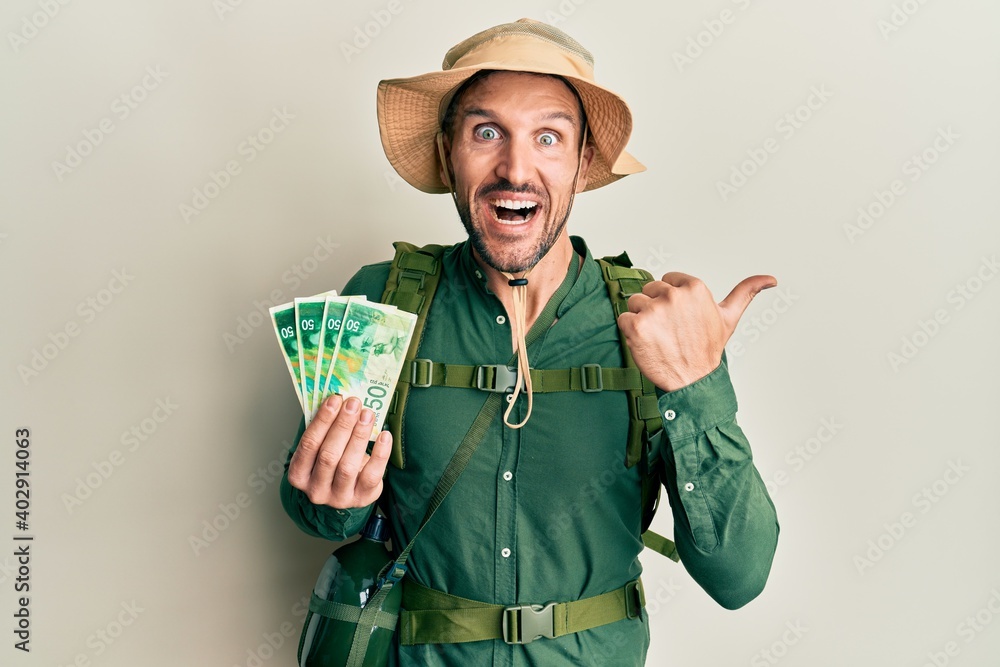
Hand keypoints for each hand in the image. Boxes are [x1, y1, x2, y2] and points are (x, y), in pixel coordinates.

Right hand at [286, 395, 391, 509]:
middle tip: (353, 403)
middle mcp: (316, 490)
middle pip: (328, 456)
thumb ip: (326, 429)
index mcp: (299, 475)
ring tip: (367, 414)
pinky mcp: (362, 499)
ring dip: (359, 436)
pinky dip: (379, 454)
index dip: (322, 421)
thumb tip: (339, 400)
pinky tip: (384, 435)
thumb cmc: (333, 462)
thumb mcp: (323, 448)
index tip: (335, 399)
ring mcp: (338, 498)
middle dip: (342, 426)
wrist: (348, 489)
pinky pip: (371, 476)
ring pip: (348, 466)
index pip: (308, 445)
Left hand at [617, 272, 776, 391]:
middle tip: (670, 331)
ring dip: (641, 320)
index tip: (680, 318)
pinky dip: (629, 331)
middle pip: (649, 290)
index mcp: (694, 287)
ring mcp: (653, 310)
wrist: (693, 381)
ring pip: (634, 303)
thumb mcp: (729, 317)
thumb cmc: (708, 349)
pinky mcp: (635, 326)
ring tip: (659, 337)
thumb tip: (771, 279)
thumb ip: (746, 292)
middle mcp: (673, 295)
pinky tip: (646, 343)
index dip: (670, 299)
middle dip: (656, 309)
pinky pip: (622, 318)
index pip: (667, 280)